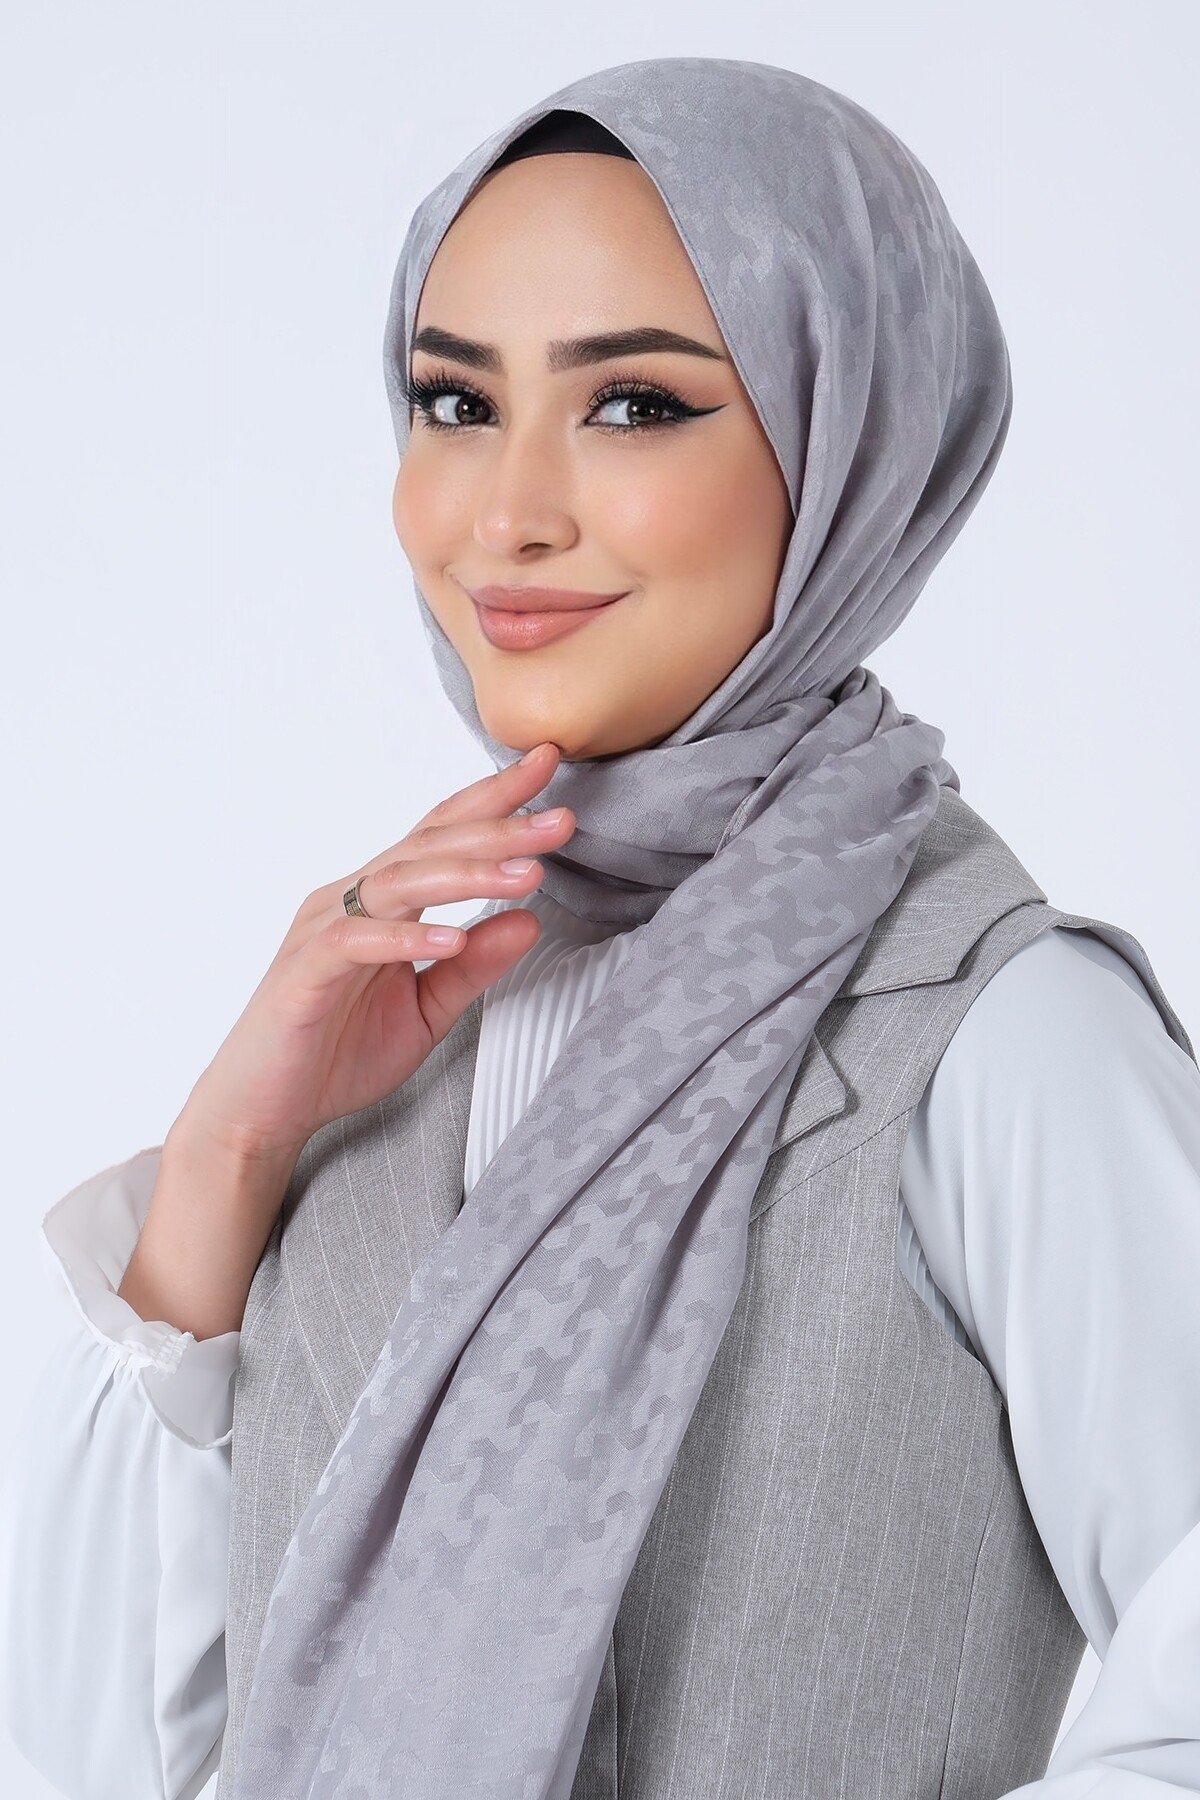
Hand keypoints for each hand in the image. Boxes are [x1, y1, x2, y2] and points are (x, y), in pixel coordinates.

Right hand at [180, 741, 574, 1162]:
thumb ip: (474, 965)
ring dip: (467, 874)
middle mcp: (350, 902)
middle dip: (498, 828)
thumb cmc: (334, 1054)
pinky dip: (407, 936)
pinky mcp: (303, 974)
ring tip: (525, 874)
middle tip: (559, 820)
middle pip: (428, 846)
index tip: (548, 765)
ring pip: (399, 882)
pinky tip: (453, 936)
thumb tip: (531, 920)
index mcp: (379, 902)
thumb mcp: (428, 1009)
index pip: (442, 835)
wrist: (261, 1113)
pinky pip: (356, 942)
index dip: (494, 799)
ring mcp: (322, 932)